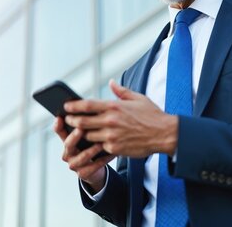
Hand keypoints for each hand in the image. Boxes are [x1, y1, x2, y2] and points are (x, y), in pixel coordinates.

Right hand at [53, 116, 114, 191]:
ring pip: (80, 157)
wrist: (96, 168)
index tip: (60, 117)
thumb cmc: (93, 145)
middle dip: (74, 136)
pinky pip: (92, 167)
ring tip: (100, 144)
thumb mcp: (88, 133)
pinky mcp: (83, 174)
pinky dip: (102, 161)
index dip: (58, 125)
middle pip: (67, 144)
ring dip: (90, 151)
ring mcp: (74, 164)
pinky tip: (111, 154)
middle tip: (81, 128)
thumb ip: (87, 122)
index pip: (59, 131)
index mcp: (67, 139)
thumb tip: (90, 105)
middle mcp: (67, 152)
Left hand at [64, 80, 178, 157]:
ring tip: (78, 131)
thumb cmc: (152, 115)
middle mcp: (110, 121)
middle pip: (82, 121)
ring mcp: (112, 136)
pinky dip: (96, 144)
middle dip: (72, 121)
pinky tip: (93, 142)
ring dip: (83, 134)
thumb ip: (121, 91)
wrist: (164, 134)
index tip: (66, 106)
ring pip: (88, 135)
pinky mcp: (115, 148)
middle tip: (68, 120)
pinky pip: (100, 146)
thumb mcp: (138, 98)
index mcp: (114, 106)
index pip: (87, 105)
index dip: (74, 106)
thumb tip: (111, 82)